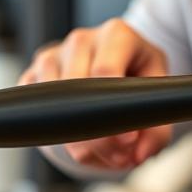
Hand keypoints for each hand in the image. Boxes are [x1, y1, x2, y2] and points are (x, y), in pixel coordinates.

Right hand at [19, 18, 171, 167]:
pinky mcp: (33, 75)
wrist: (116, 61)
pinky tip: (86, 148)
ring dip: (80, 142)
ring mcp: (52, 56)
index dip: (114, 110)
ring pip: (54, 105)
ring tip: (108, 156)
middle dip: (99, 135)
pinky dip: (61, 139)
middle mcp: (81, 40)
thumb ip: (158, 127)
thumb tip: (140, 156)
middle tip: (121, 157)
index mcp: (116, 34)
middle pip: (78, 91)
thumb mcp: (158, 92)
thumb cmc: (139, 73)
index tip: (129, 139)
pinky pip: (37, 113)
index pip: (106, 70)